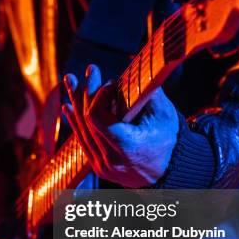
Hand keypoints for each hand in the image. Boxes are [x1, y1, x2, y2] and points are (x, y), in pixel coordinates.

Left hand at [62, 64, 178, 187]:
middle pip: (86, 121)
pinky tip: (68, 105)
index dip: (99, 96)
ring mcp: (102, 166)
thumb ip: (145, 91)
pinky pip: (82, 141)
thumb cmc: (169, 139)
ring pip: (81, 130)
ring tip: (70, 81)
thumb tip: (133, 65)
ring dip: (75, 103)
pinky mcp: (97, 167)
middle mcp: (111, 159)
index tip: (110, 83)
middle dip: (86, 92)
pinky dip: (76, 121)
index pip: (96, 117)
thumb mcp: (164, 113)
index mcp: (127, 146)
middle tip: (90, 70)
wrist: (169, 173)